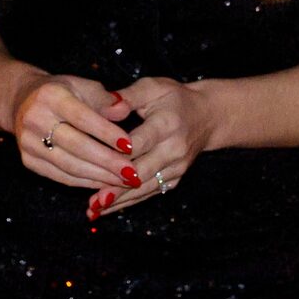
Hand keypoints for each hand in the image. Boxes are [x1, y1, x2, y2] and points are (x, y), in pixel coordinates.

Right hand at [8, 71, 134, 191]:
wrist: (22, 101)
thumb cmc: (63, 93)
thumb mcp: (84, 87)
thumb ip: (106, 100)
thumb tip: (125, 110)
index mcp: (51, 96)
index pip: (82, 118)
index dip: (107, 133)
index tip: (130, 146)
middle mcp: (35, 119)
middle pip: (76, 145)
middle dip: (107, 161)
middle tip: (132, 173)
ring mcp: (28, 142)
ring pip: (69, 165)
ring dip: (100, 176)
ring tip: (124, 181)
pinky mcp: (28, 160)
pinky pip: (60, 176)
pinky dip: (85, 182)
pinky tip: (105, 182)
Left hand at [95, 76, 218, 217]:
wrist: (208, 116)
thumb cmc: (174, 99)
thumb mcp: (153, 88)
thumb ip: (128, 96)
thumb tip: (107, 102)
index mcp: (166, 125)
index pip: (139, 143)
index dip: (117, 154)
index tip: (93, 163)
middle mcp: (174, 149)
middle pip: (141, 171)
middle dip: (115, 187)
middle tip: (91, 200)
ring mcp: (176, 167)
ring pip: (145, 187)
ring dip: (119, 200)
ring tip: (94, 210)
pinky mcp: (175, 178)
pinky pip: (150, 192)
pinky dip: (129, 201)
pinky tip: (107, 208)